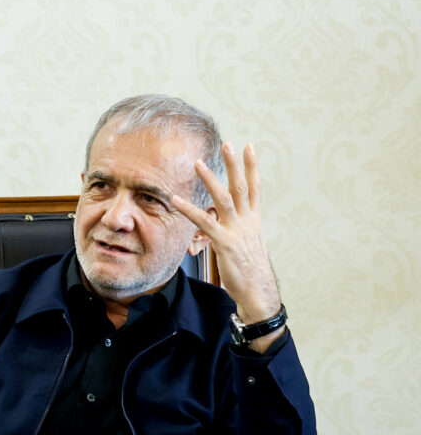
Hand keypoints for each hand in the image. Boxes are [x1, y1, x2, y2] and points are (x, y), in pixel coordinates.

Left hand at [171, 142, 284, 352]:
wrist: (257, 291)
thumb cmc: (248, 270)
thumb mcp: (245, 244)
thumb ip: (236, 229)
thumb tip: (225, 223)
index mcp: (254, 220)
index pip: (255, 188)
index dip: (252, 167)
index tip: (249, 147)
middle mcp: (248, 222)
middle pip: (242, 187)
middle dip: (235, 164)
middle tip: (228, 143)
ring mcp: (237, 231)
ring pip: (225, 199)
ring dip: (211, 179)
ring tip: (198, 163)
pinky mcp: (225, 243)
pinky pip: (204, 222)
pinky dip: (189, 209)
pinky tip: (176, 200)